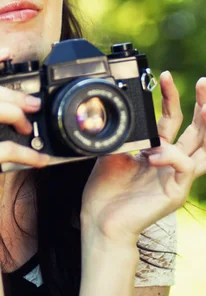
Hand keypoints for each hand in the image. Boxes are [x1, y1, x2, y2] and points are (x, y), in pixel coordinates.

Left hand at [80, 73, 205, 246]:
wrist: (100, 220)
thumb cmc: (106, 190)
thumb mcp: (113, 151)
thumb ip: (126, 133)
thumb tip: (121, 109)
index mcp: (158, 150)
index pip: (172, 119)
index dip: (171, 96)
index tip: (164, 75)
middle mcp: (171, 162)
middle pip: (197, 130)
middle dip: (204, 104)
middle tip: (204, 82)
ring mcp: (176, 177)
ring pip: (205, 148)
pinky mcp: (176, 192)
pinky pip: (184, 167)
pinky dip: (171, 155)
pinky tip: (154, 153)